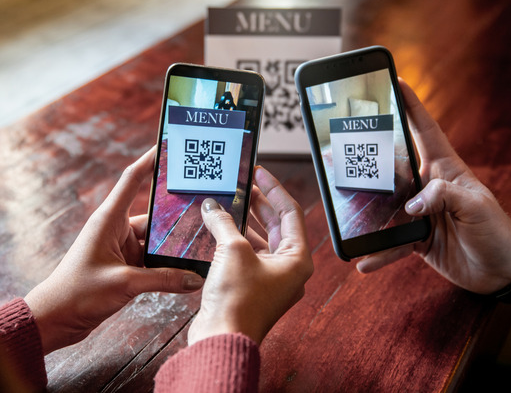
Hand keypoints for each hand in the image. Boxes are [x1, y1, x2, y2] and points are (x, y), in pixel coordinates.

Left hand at [24, 146, 203, 353]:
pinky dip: (167, 267)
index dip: (151, 160)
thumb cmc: (77, 293)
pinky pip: (152, 262)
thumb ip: (162, 280)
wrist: (54, 319)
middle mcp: (116, 229)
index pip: (133, 179)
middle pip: (154, 215)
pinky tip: (186, 271)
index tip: (169, 145)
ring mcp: (121, 249)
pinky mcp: (124, 268)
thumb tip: (194, 279)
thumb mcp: (124, 283)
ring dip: (174, 247)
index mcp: (109, 219)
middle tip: (206, 209)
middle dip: (178, 216)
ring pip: (156, 241)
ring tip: (202, 244)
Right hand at [188, 166, 313, 344]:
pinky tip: (217, 230)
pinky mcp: (252, 290)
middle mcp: (289, 270)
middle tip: (242, 186)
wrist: (222, 338)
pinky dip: (234, 242)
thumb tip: (213, 206)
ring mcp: (271, 281)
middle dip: (258, 205)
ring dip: (244, 223)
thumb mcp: (232, 251)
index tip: (260, 172)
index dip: (274, 189)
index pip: (291, 213)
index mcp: (297, 259)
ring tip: (227, 204)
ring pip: (261, 242)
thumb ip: (224, 223)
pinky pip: (247, 257)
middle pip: (277, 227)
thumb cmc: (238, 301)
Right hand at [355, 78, 510, 294]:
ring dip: (366, 210)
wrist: (503, 272)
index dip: (411, 106)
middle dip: (370, 157)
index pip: (425, 130)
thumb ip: (444, 196)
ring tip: (343, 209)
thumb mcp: (476, 206)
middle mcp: (428, 187)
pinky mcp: (416, 238)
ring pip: (385, 206)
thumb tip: (411, 204)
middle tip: (344, 148)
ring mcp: (420, 213)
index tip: (396, 82)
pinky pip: (391, 243)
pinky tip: (364, 260)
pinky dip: (379, 252)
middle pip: (393, 167)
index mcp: (445, 169)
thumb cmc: (497, 232)